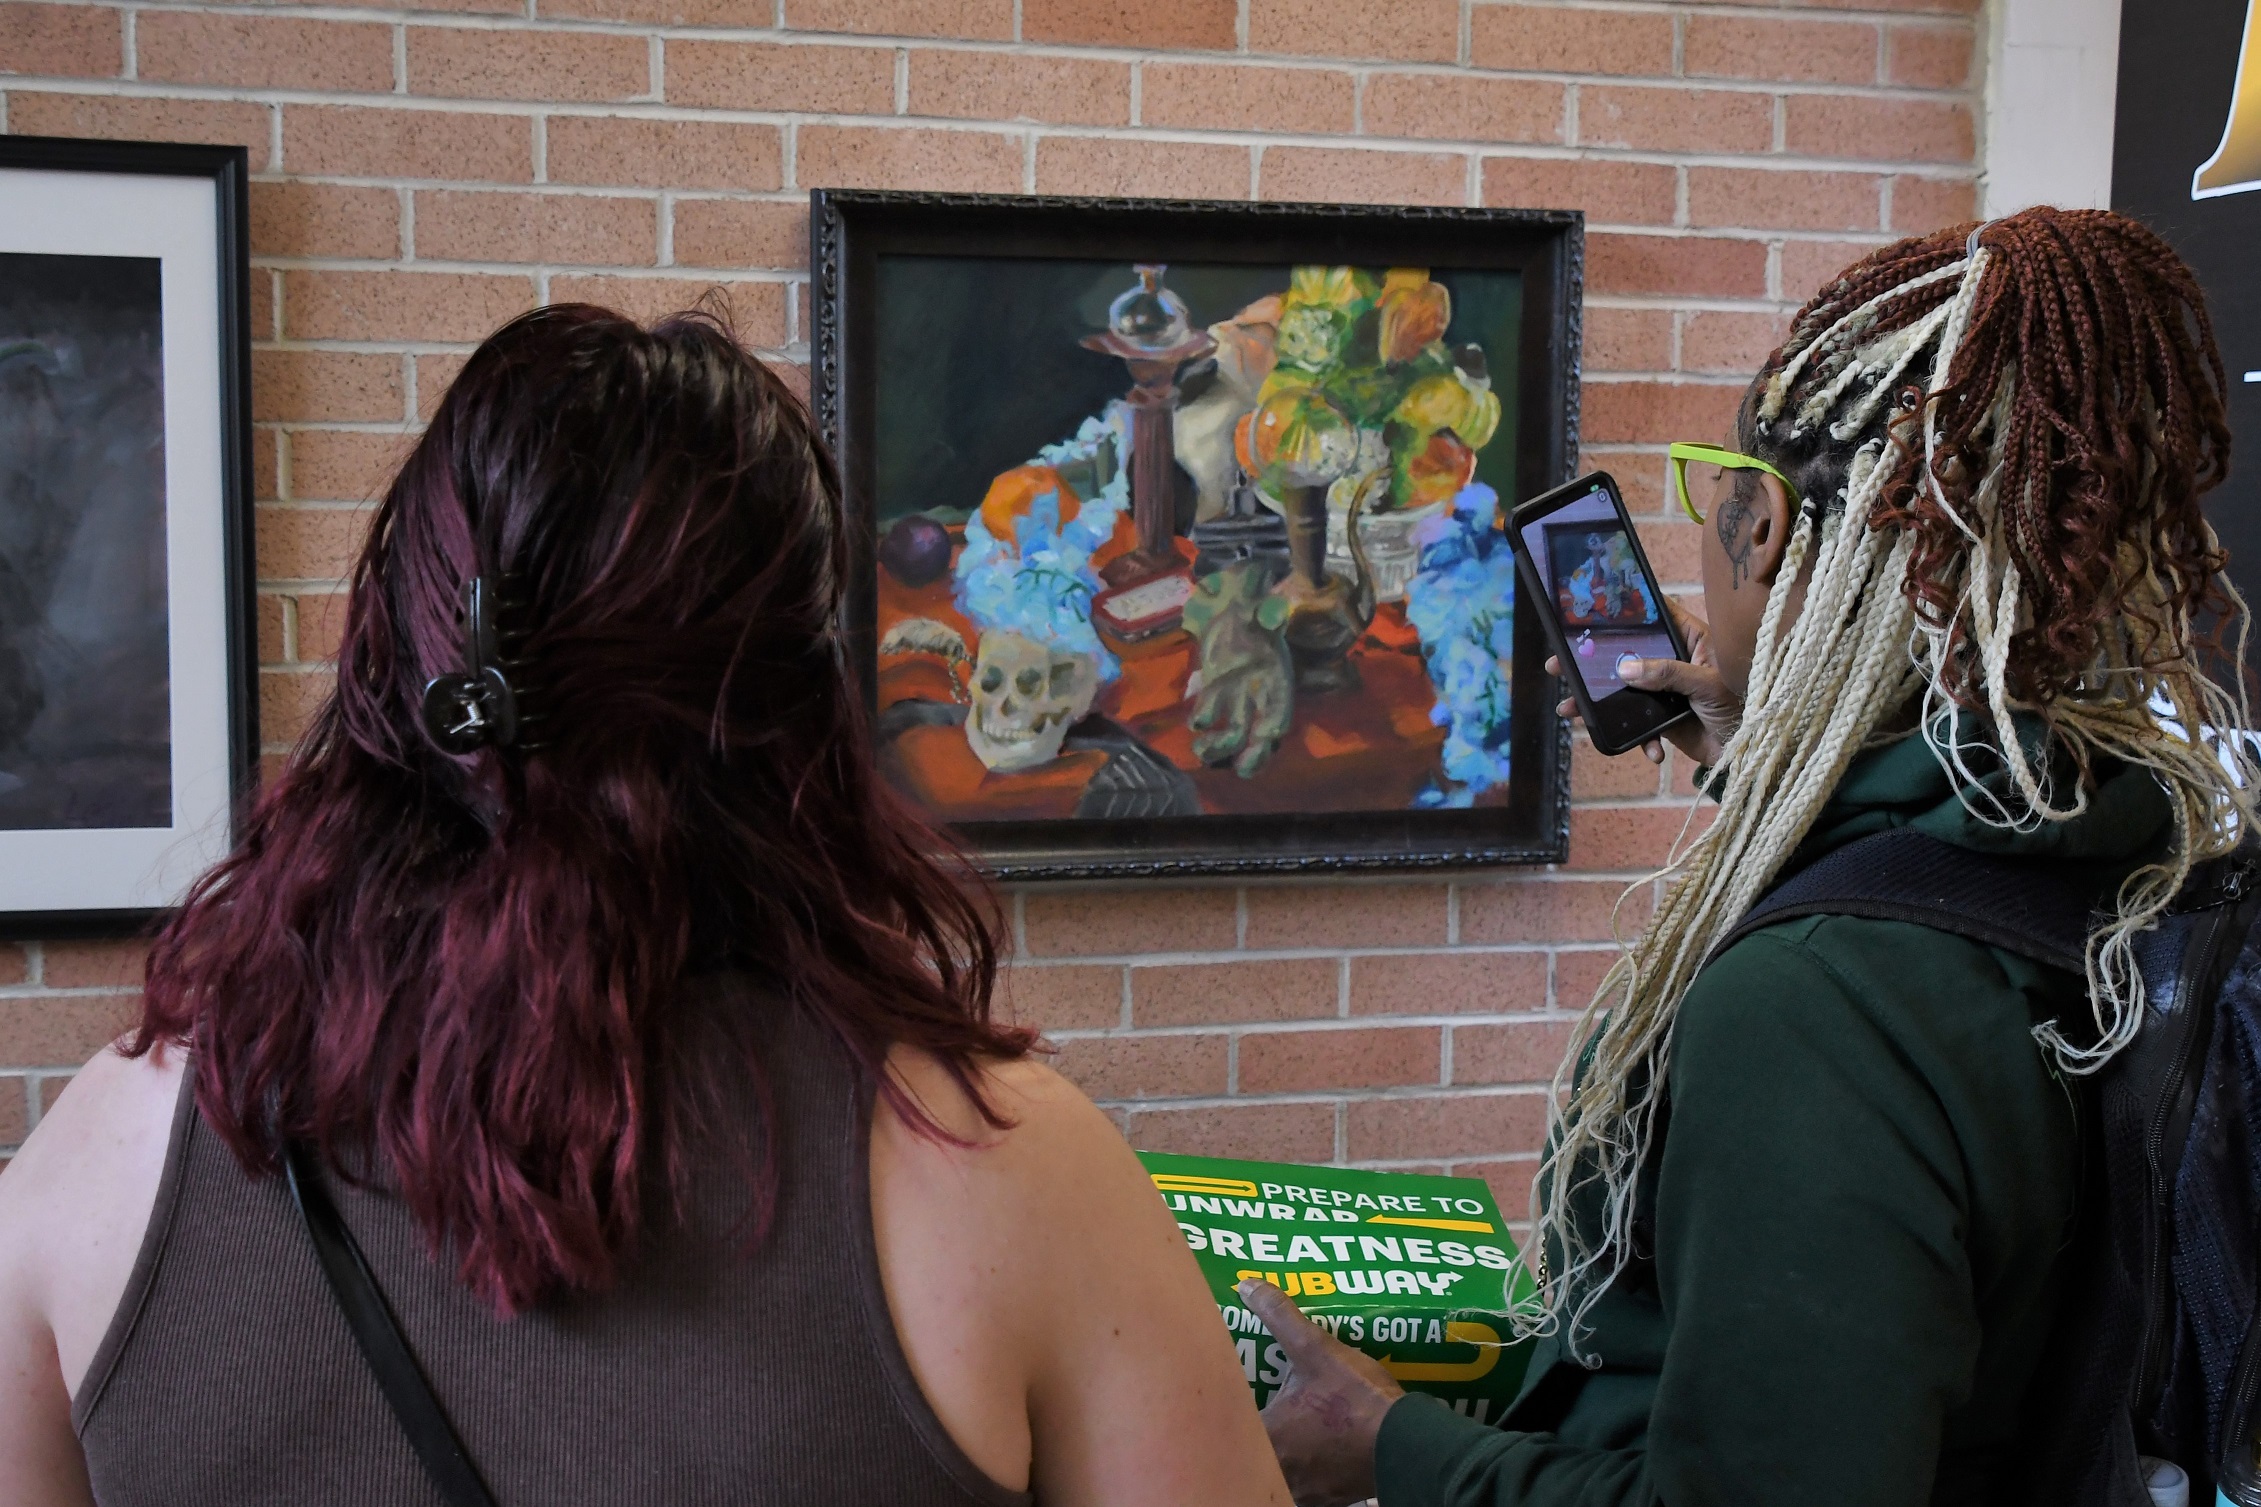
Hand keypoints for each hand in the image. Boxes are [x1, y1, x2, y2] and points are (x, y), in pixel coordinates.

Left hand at [1184, 568, 1294, 777]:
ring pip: (1234, 731)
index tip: (1267, 733)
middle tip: (1243, 770)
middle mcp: (1260, 692)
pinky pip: (1213, 716)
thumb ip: (1267, 612)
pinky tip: (1195, 727)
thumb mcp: (1259, 607)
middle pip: (1262, 732)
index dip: (1276, 720)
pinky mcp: (1216, 695)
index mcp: (1276, 676)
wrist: (1227, 609)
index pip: (1281, 705)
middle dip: (1255, 754)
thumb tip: (1275, 613)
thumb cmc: (1249, 610)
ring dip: (1221, 746)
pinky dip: (1204, 724)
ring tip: (1202, 750)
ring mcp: (1238, 697)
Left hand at [1239, 1278, 1404, 1506]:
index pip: (1232, 1427)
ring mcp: (1308, 1491)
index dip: (1233, 1410)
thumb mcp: (1317, 1348)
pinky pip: (1309, 1487)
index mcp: (1268, 1437)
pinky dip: (1310, 1472)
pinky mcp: (1332, 1499)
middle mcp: (1282, 1471)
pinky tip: (1320, 1453)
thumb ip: (1280, 1315)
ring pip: (1282, 1474)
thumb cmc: (1357, 1398)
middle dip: (1258, 1434)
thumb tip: (1248, 1286)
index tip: (1242, 1394)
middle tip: (1269, 1410)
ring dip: (1284, 1455)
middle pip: (1255, 1453)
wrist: (1409, 1443)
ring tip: (1294, 1430)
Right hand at [1547, 597, 1740, 767]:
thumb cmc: (1745, 703)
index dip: (1627, 608)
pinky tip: (1652, 752)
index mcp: (1691, 639)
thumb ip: (1668, 673)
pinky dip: (1640, 741)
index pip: (1656, 614)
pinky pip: (1641, 727)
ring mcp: (1666, 691)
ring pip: (1623, 692)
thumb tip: (1624, 669)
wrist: (1754, 752)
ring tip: (1570, 709)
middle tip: (1560, 663)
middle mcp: (1674, 661)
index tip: (1592, 607)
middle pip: (1627, 654)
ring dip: (1597, 704)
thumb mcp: (1708, 682)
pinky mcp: (1663, 721)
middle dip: (1592, 661)